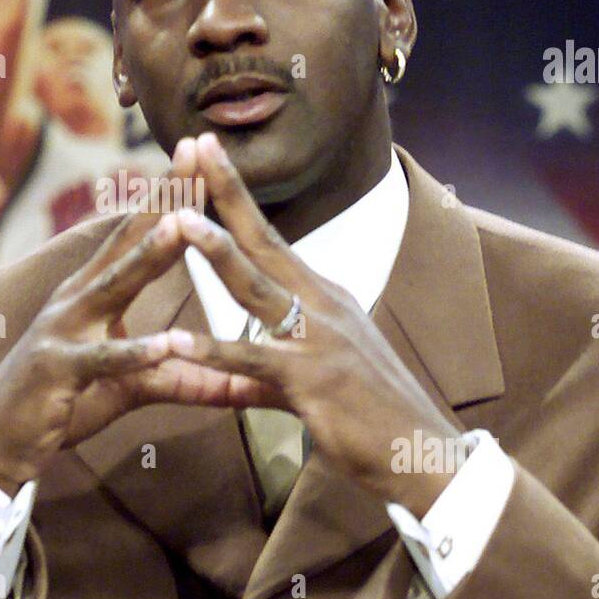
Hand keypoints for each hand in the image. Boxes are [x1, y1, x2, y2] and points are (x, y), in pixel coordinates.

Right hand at [0, 141, 259, 490]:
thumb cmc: (61, 405)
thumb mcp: (130, 387)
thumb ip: (183, 378)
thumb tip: (238, 382)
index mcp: (91, 291)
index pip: (137, 234)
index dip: (168, 196)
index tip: (199, 156)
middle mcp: (75, 298)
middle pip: (127, 241)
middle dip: (163, 200)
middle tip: (192, 157)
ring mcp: (63, 330)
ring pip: (113, 285)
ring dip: (147, 255)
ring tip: (182, 226)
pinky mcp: (58, 370)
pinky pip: (103, 359)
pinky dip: (136, 351)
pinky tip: (169, 342)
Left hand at [164, 134, 463, 517]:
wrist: (422, 455)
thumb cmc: (373, 419)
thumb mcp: (318, 380)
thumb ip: (274, 372)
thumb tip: (242, 379)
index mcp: (322, 297)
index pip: (270, 236)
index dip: (237, 196)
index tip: (209, 152)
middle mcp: (321, 305)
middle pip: (263, 238)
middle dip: (226, 191)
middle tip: (194, 143)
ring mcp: (318, 339)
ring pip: (256, 286)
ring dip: (216, 252)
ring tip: (177, 220)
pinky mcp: (312, 381)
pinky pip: (253, 361)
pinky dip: (213, 350)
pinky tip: (175, 340)